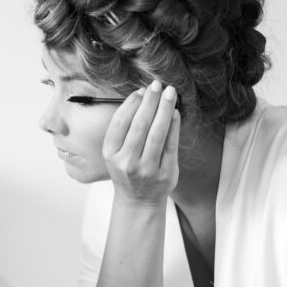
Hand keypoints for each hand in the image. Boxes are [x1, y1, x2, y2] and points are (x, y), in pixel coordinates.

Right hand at [103, 81, 180, 207]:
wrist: (138, 201)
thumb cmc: (127, 171)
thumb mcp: (115, 153)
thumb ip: (124, 130)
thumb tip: (142, 97)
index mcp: (111, 154)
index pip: (120, 123)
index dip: (131, 103)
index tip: (141, 90)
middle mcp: (127, 162)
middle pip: (140, 125)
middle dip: (150, 101)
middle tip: (158, 85)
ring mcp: (147, 169)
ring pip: (157, 133)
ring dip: (165, 109)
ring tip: (170, 93)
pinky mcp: (165, 174)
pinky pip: (171, 145)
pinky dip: (174, 126)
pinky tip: (175, 112)